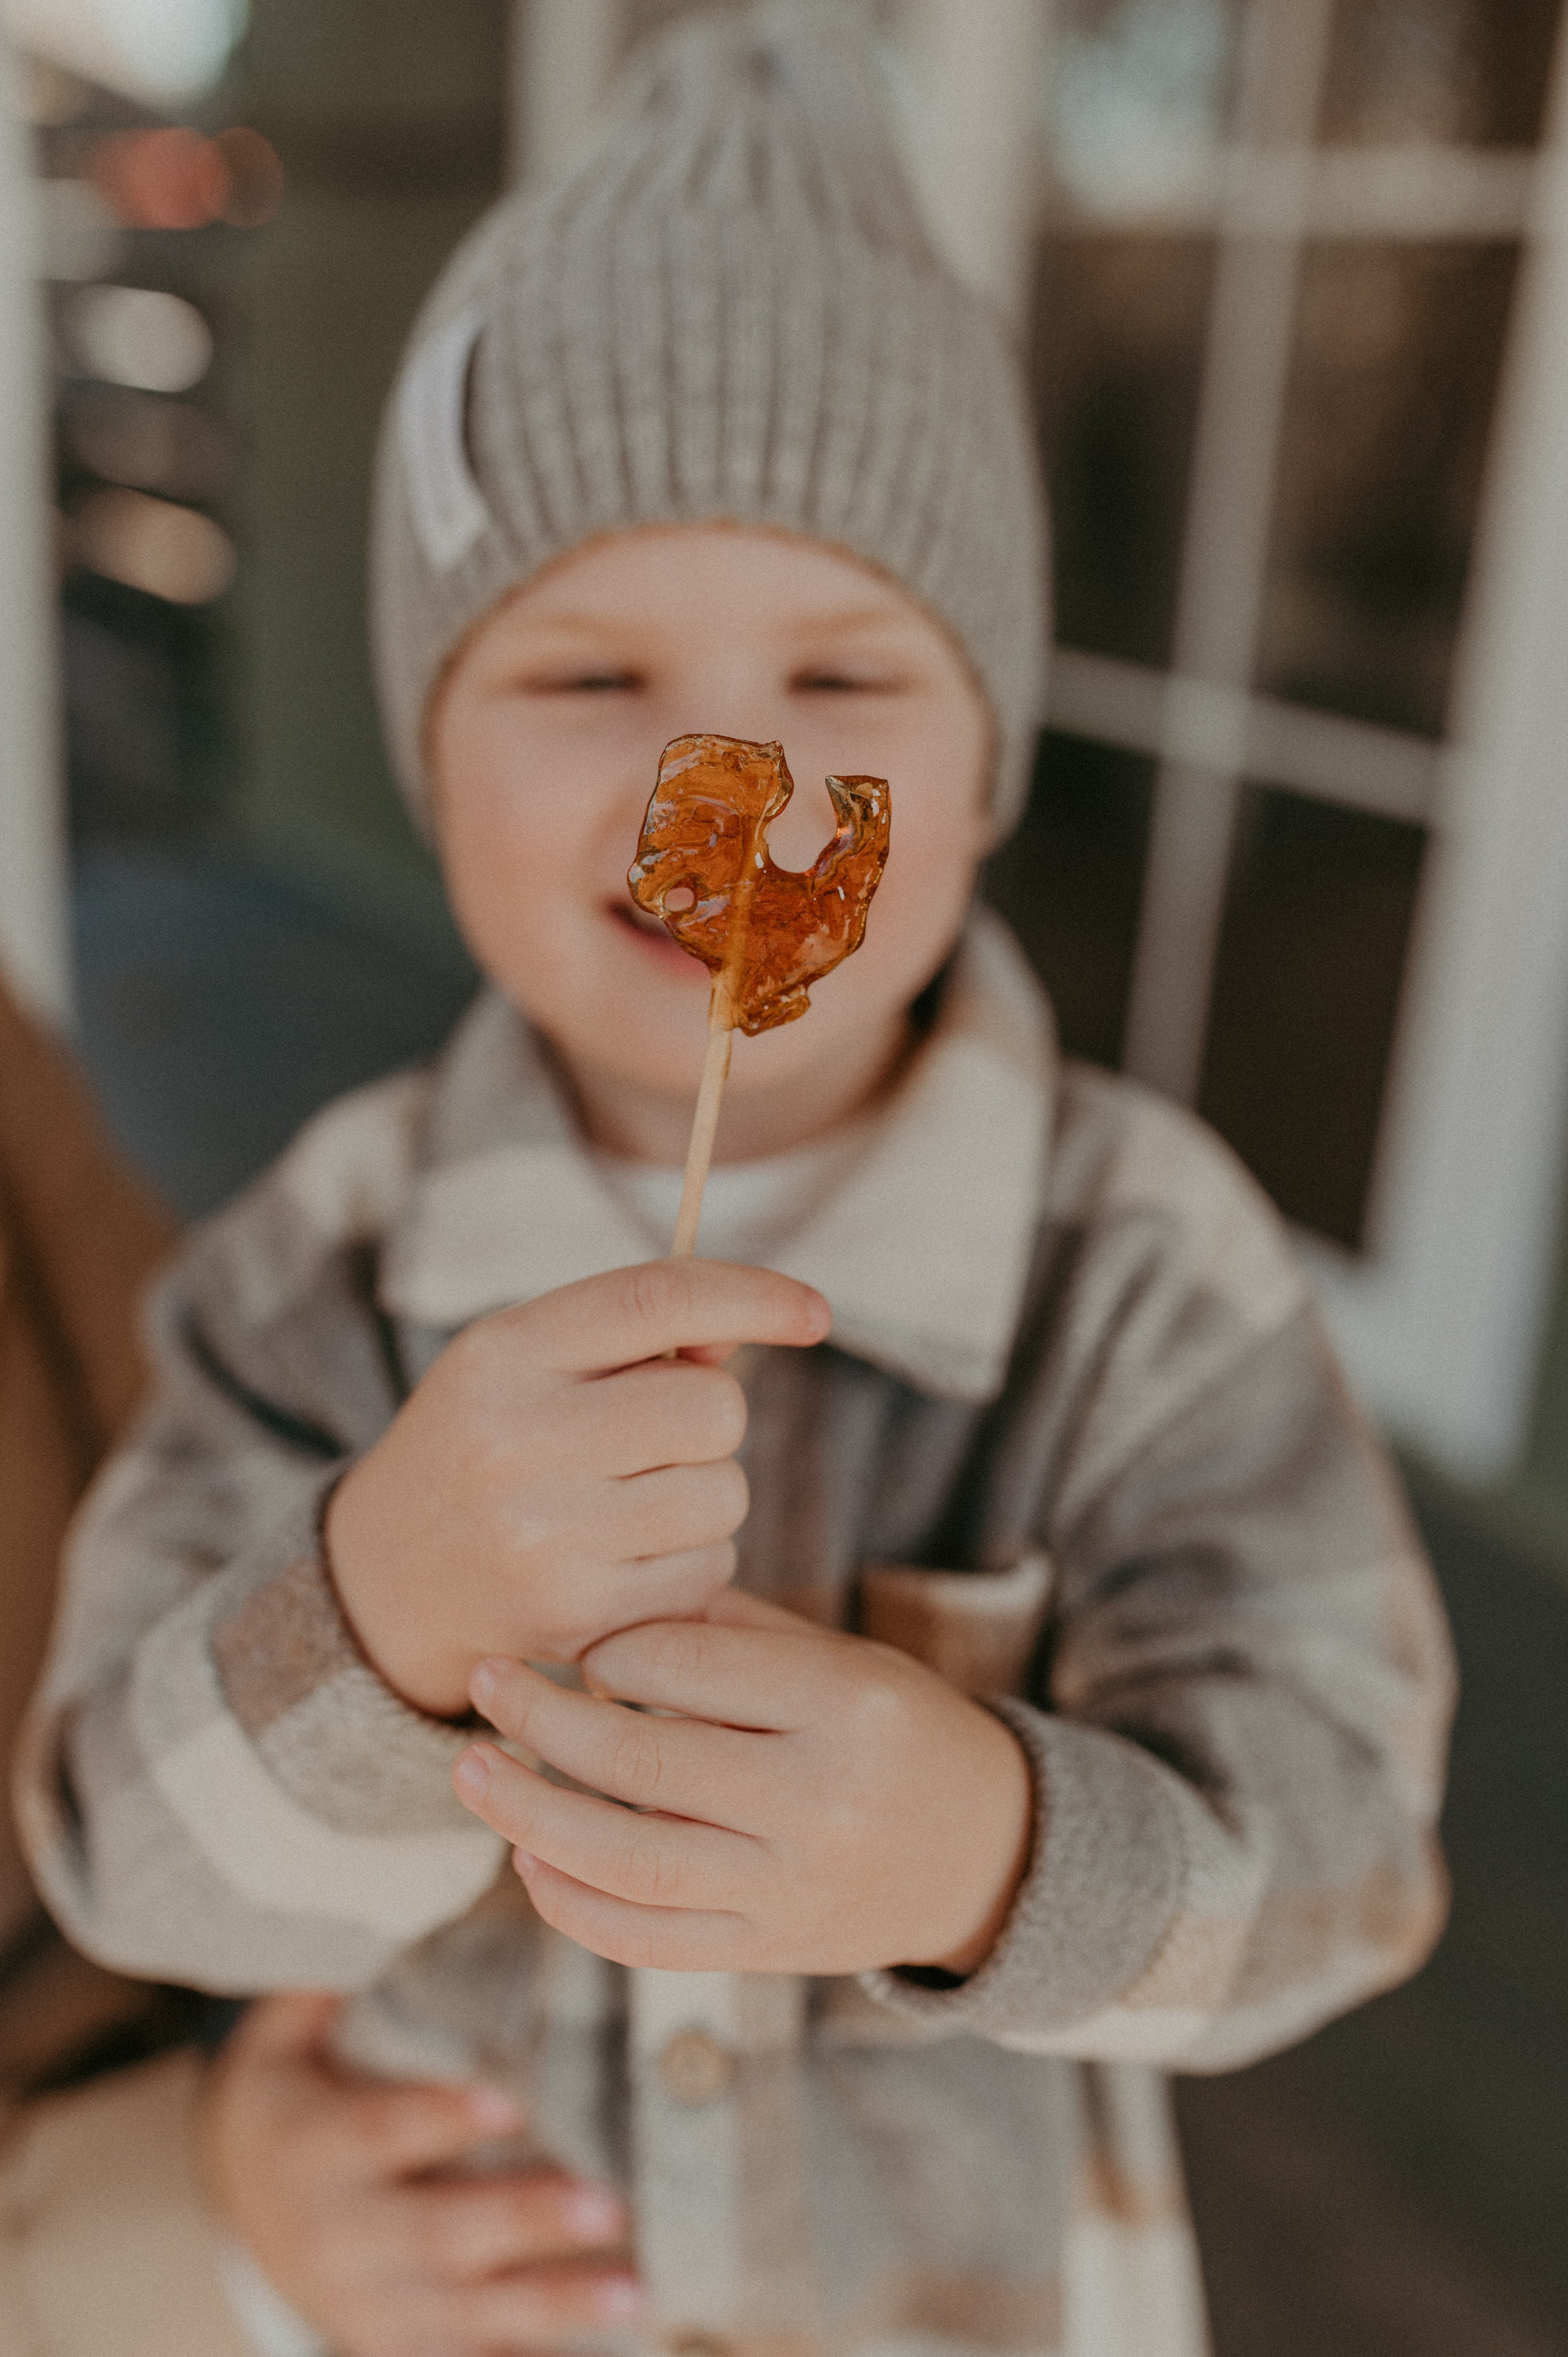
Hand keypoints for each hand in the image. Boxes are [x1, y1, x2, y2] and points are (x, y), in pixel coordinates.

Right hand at [200, 1993, 643, 2356]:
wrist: (233, 2203)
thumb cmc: (290, 2090)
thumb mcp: (284, 2034)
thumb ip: (339, 1981)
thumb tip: (406, 1891)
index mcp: (308, 2143)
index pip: (379, 2132)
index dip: (438, 2120)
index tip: (509, 2101)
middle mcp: (333, 2234)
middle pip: (433, 2233)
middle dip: (520, 2222)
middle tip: (607, 2203)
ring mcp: (364, 2302)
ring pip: (463, 2313)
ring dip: (551, 2303)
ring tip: (635, 2293)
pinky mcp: (393, 2342)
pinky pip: (464, 2355)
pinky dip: (528, 2347)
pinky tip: (610, 2340)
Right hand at [325, 1260, 829, 1715]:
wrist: (386, 1577)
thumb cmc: (485, 1444)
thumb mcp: (526, 1362)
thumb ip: (631, 1336)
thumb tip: (747, 1332)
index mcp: (505, 1354)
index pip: (655, 1299)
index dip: (752, 1296)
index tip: (815, 1312)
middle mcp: (516, 1442)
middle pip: (712, 1408)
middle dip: (711, 1419)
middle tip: (653, 1437)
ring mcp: (546, 1539)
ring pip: (723, 1495)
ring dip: (705, 1494)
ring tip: (629, 1501)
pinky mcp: (579, 1619)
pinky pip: (707, 1571)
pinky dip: (688, 1563)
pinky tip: (622, 1559)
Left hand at [452, 1591, 1034, 1977]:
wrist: (989, 1854)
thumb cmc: (897, 1732)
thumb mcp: (840, 1658)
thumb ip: (730, 1631)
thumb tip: (602, 1606)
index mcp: (845, 1703)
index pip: (689, 1663)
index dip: (610, 1646)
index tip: (572, 1642)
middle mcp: (820, 1800)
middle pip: (645, 1761)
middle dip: (542, 1720)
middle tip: (484, 1682)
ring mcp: (793, 1888)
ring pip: (630, 1860)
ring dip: (531, 1815)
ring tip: (472, 1771)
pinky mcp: (771, 1953)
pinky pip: (648, 1941)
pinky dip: (573, 1905)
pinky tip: (528, 1859)